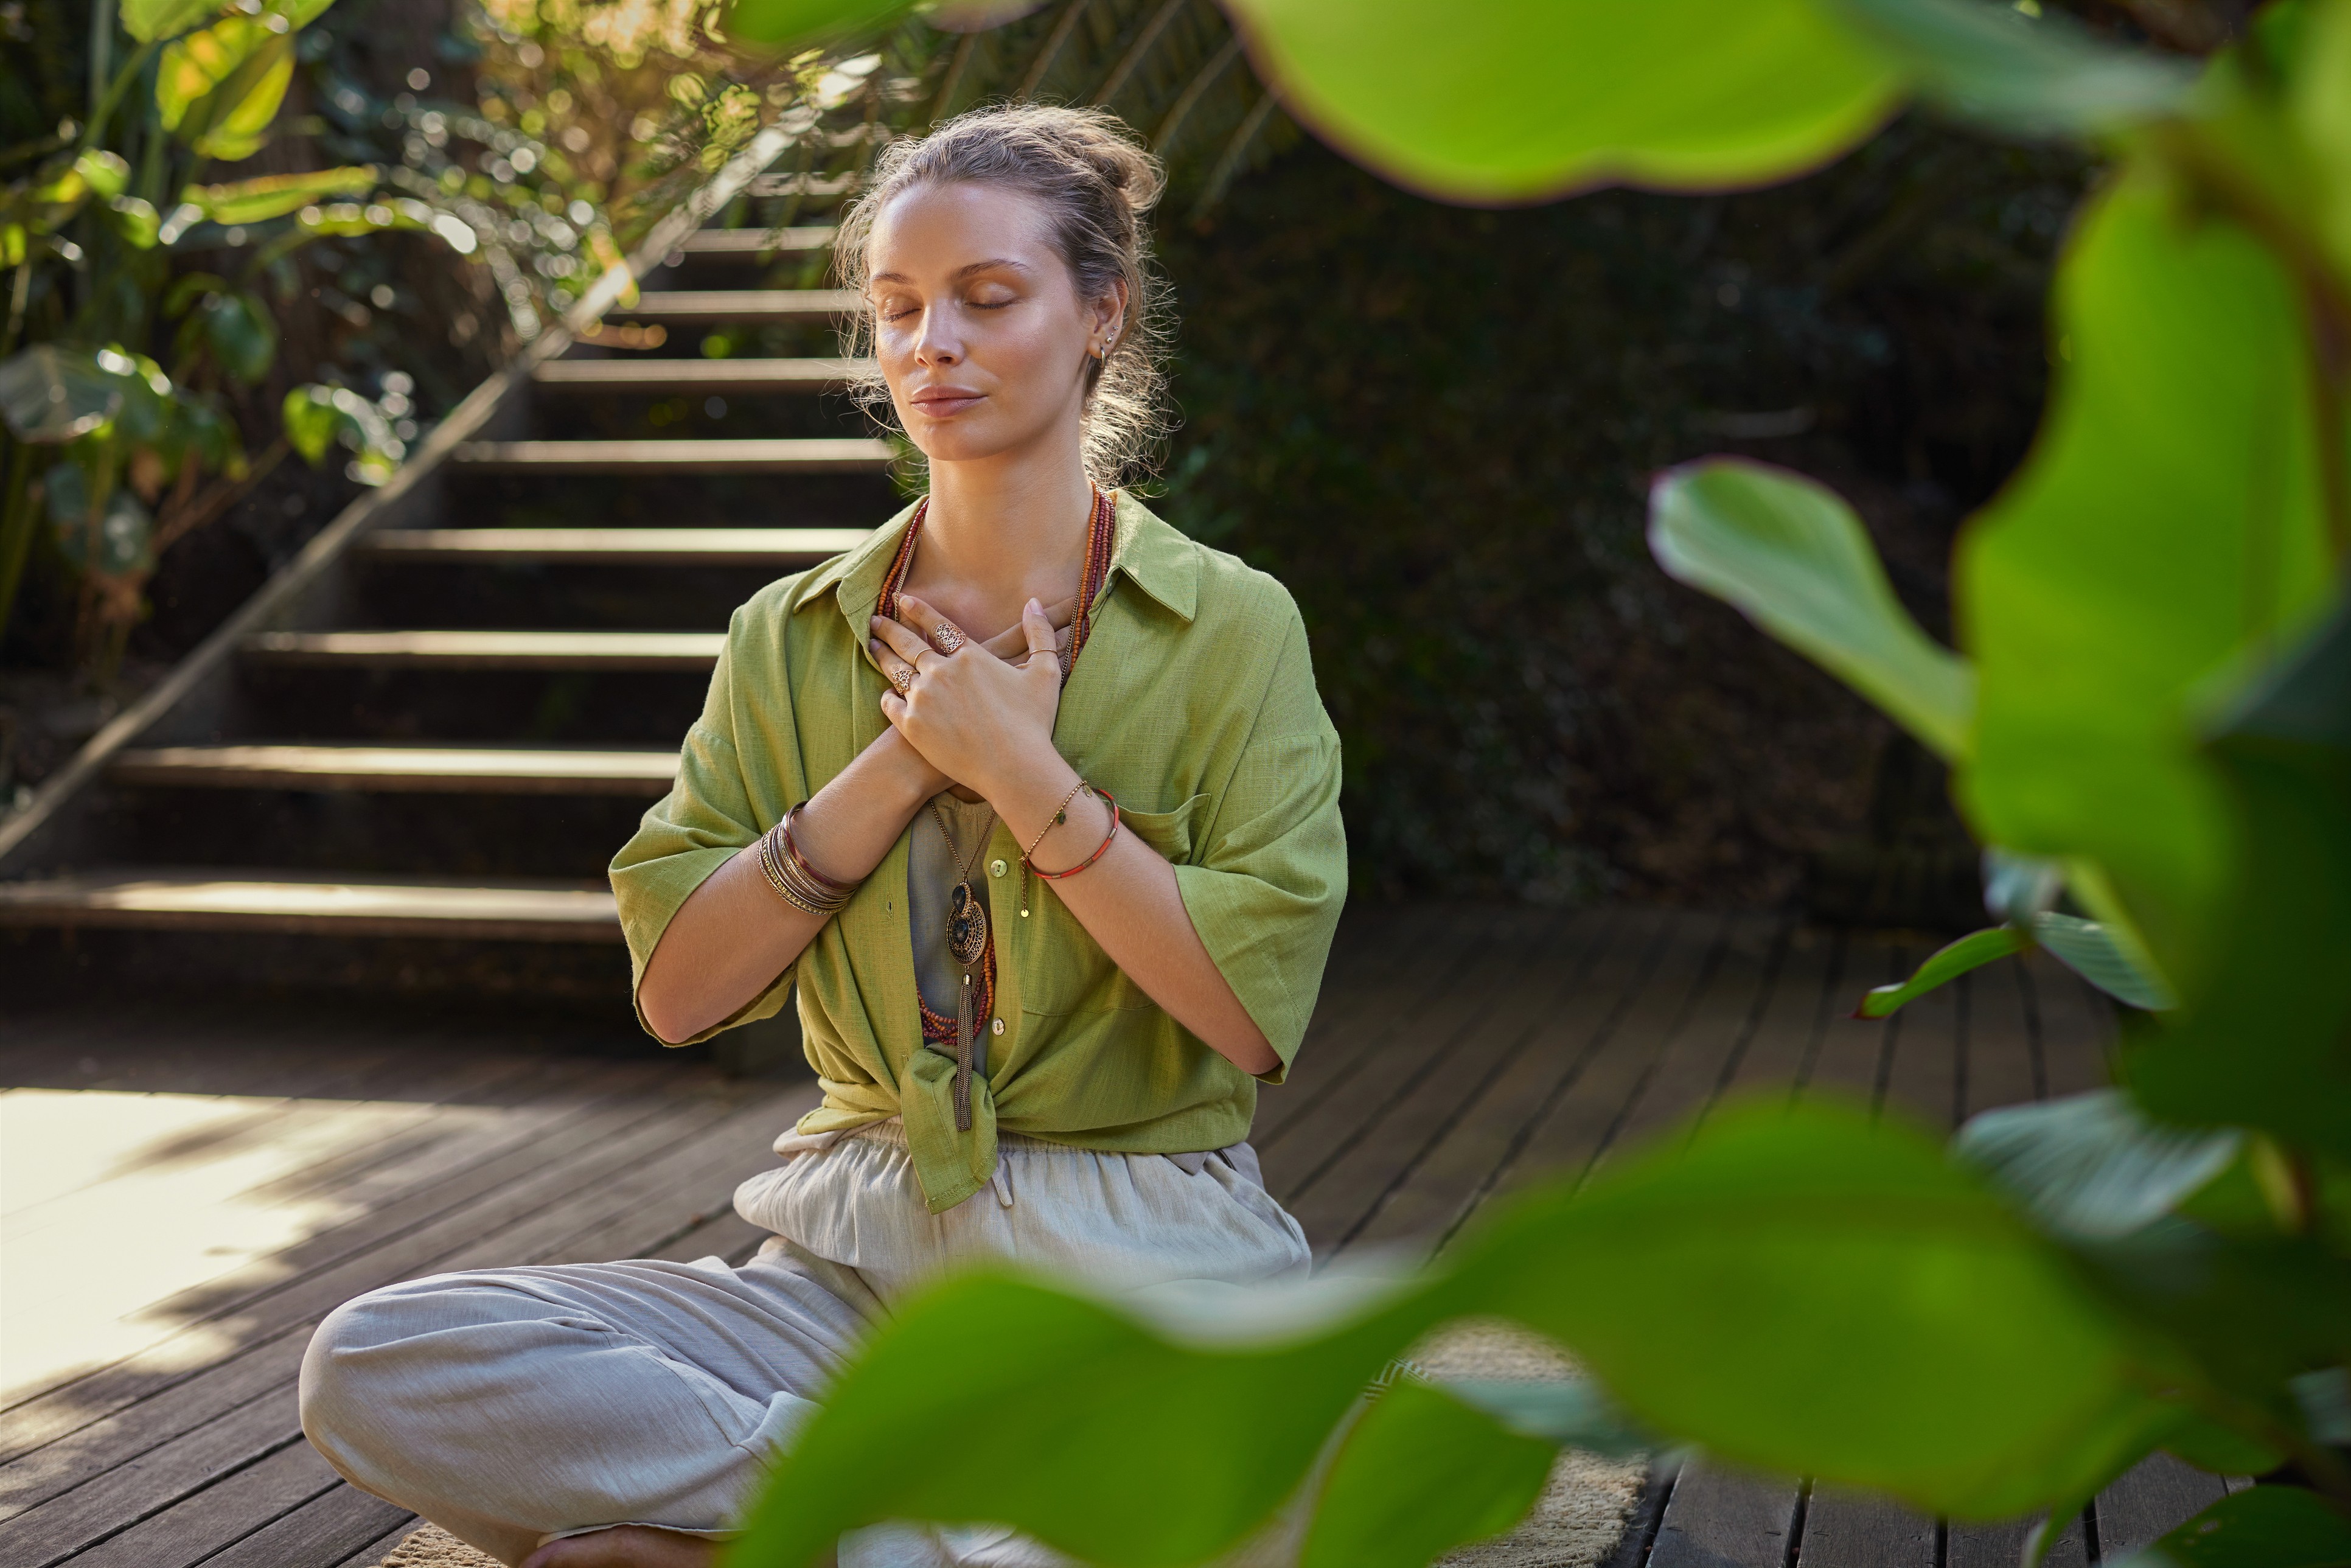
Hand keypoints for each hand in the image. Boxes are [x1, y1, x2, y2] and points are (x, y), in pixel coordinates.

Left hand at [871, 594, 1063, 801]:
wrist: (1014, 768)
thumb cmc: (1033, 723)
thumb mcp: (1045, 672)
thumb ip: (1039, 634)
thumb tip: (1033, 602)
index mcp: (970, 656)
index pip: (937, 625)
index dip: (918, 610)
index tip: (902, 600)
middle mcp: (941, 672)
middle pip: (908, 643)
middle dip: (889, 628)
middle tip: (874, 621)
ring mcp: (923, 698)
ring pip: (895, 670)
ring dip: (882, 655)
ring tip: (872, 647)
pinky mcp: (912, 725)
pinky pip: (891, 704)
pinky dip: (888, 696)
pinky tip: (887, 693)